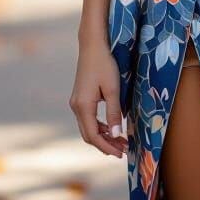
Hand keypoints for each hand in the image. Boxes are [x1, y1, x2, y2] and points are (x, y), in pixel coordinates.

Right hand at [70, 36, 127, 157]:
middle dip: (106, 144)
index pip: (93, 136)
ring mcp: (76, 102)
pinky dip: (99, 126)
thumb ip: (114, 112)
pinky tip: (111, 128)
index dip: (107, 147)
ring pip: (88, 127)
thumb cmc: (104, 64)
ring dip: (103, 136)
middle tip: (123, 150)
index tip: (121, 153)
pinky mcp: (80, 98)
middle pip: (89, 135)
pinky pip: (88, 118)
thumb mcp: (113, 89)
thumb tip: (117, 134)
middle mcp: (76, 107)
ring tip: (120, 141)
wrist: (92, 45)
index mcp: (83, 106)